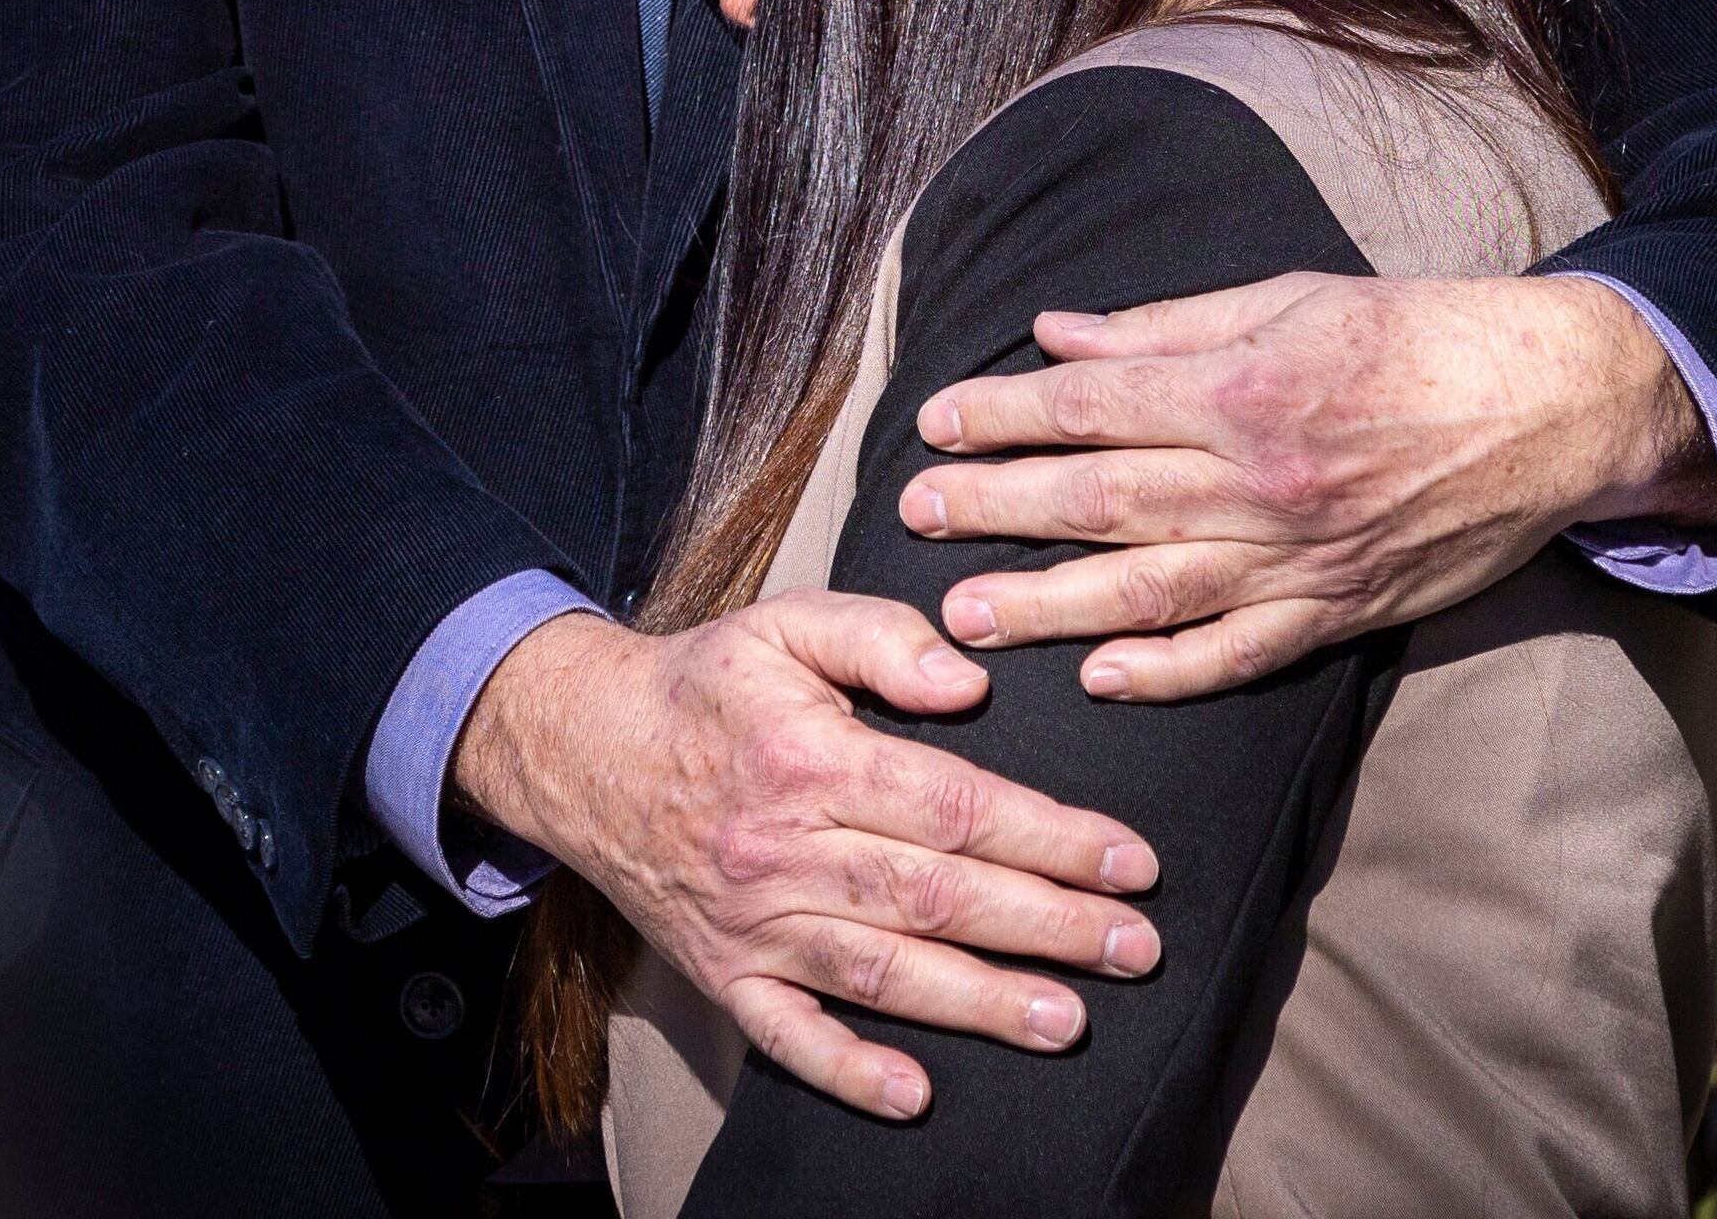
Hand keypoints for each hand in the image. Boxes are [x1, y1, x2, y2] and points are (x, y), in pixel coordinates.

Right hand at [450, 598, 1162, 1120]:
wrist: (581, 750)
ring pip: (880, 972)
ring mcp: (751, 923)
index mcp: (809, 758)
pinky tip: (915, 1092)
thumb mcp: (786, 623)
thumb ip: (881, 635)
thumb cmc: (705, 686)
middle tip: (1135, 947)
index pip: (952, 805)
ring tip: (1067, 1021)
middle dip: (1046, 925)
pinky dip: (848, 1070)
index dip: (1049, 837)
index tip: (1129, 860)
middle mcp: (782, 849)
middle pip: (934, 896)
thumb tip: (967, 682)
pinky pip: (787, 1036)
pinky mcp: (723, 975)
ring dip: (978, 1001)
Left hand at [899, 273, 1716, 700]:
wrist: (1553, 404)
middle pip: (1100, 498)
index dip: (1003, 416)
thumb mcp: (1290, 297)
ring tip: (966, 617)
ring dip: (1049, 607)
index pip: (1092, 405)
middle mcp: (1262, 479)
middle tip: (913, 519)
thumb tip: (1056, 335)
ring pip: (1150, 590)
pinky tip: (1102, 680)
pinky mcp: (1341, 611)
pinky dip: (1169, 672)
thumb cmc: (1419, 334)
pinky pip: (1241, 654)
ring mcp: (1301, 555)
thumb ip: (1165, 327)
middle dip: (996, 508)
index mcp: (1245, 387)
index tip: (934, 424)